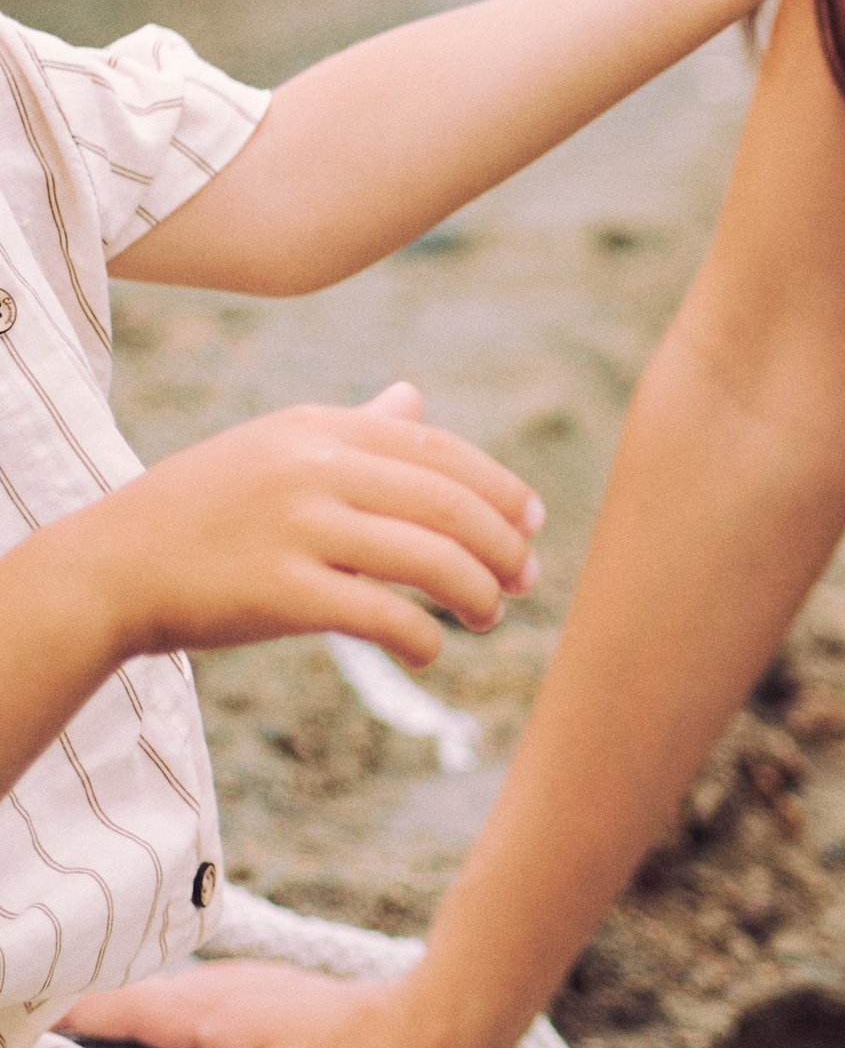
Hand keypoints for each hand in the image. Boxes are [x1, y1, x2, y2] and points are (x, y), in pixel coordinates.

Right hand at [57, 380, 540, 676]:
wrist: (110, 566)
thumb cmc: (204, 510)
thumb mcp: (276, 447)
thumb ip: (353, 427)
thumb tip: (414, 397)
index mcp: (319, 427)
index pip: (438, 449)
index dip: (499, 487)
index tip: (532, 522)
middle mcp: (314, 467)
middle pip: (447, 503)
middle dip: (502, 545)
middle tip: (526, 579)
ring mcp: (296, 527)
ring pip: (427, 558)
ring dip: (476, 594)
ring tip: (490, 618)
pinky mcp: (280, 593)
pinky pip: (382, 614)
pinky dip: (424, 636)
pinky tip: (432, 650)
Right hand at [60, 960, 470, 1047]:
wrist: (429, 1036)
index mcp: (206, 1009)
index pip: (113, 1007)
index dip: (67, 1020)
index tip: (28, 1038)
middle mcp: (221, 987)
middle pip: (135, 997)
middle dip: (89, 1017)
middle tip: (48, 1045)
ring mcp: (250, 988)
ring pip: (170, 998)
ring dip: (131, 1016)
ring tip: (94, 1043)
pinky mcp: (275, 1001)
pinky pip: (201, 1005)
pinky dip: (171, 1020)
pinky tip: (177, 1041)